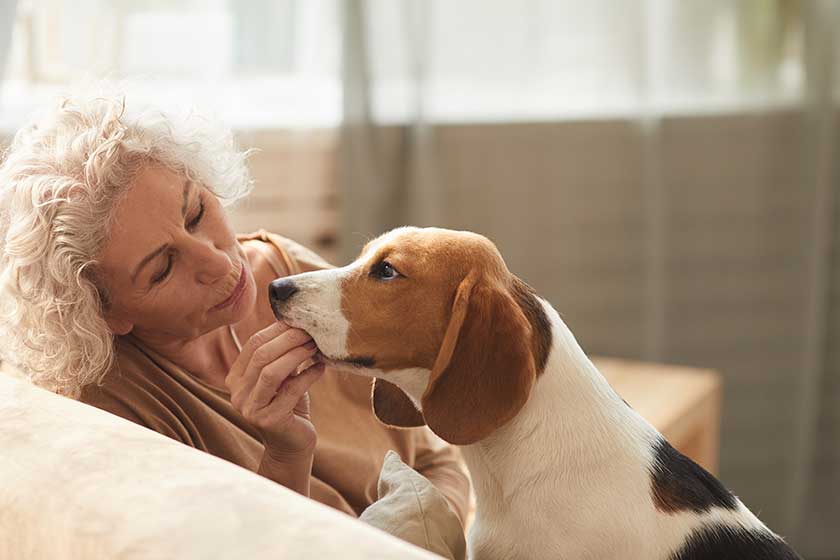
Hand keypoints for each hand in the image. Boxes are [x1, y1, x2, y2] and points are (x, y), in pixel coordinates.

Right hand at [225, 321, 325, 457]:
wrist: (291, 443)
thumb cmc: (289, 404)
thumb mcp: (282, 376)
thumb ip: (282, 354)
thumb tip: (298, 322)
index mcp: (236, 378)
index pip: (253, 344)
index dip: (277, 330)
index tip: (300, 321)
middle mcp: (237, 393)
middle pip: (261, 355)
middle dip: (289, 340)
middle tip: (310, 332)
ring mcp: (250, 408)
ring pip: (271, 372)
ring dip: (296, 355)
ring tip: (314, 347)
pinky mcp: (268, 420)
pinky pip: (291, 390)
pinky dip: (308, 375)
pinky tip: (321, 367)